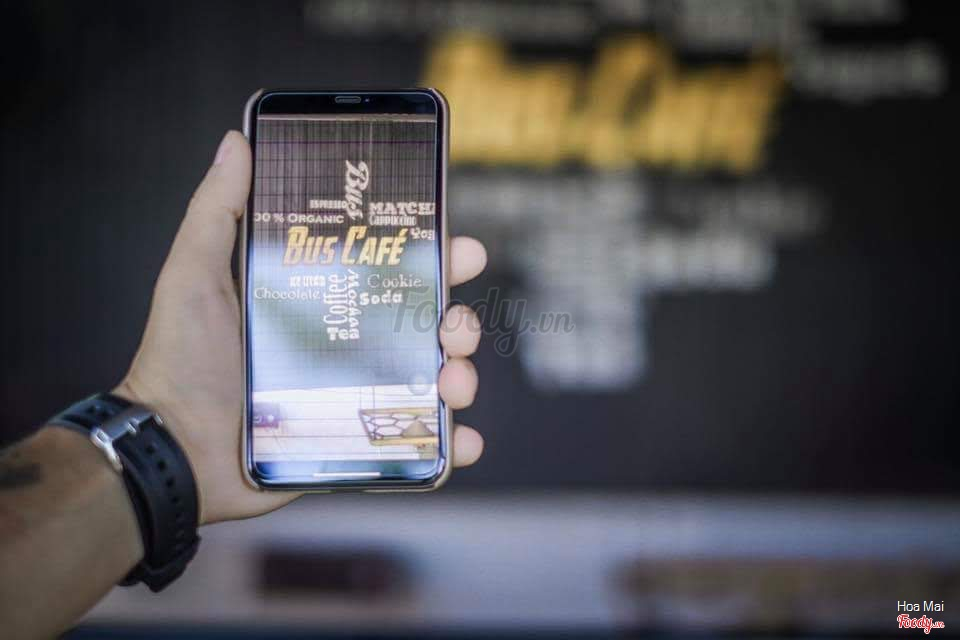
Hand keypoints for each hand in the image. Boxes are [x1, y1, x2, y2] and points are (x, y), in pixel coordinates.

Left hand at [115, 131, 485, 523]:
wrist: (171, 450)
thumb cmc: (179, 358)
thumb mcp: (194, 273)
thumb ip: (217, 209)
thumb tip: (237, 140)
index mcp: (322, 301)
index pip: (392, 272)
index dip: (436, 258)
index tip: (462, 250)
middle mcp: (346, 346)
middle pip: (424, 327)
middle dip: (458, 323)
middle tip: (456, 328)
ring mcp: (355, 397)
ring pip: (432, 381)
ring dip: (461, 378)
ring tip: (454, 384)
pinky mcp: (357, 445)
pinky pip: (418, 445)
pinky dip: (453, 446)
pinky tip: (465, 443)